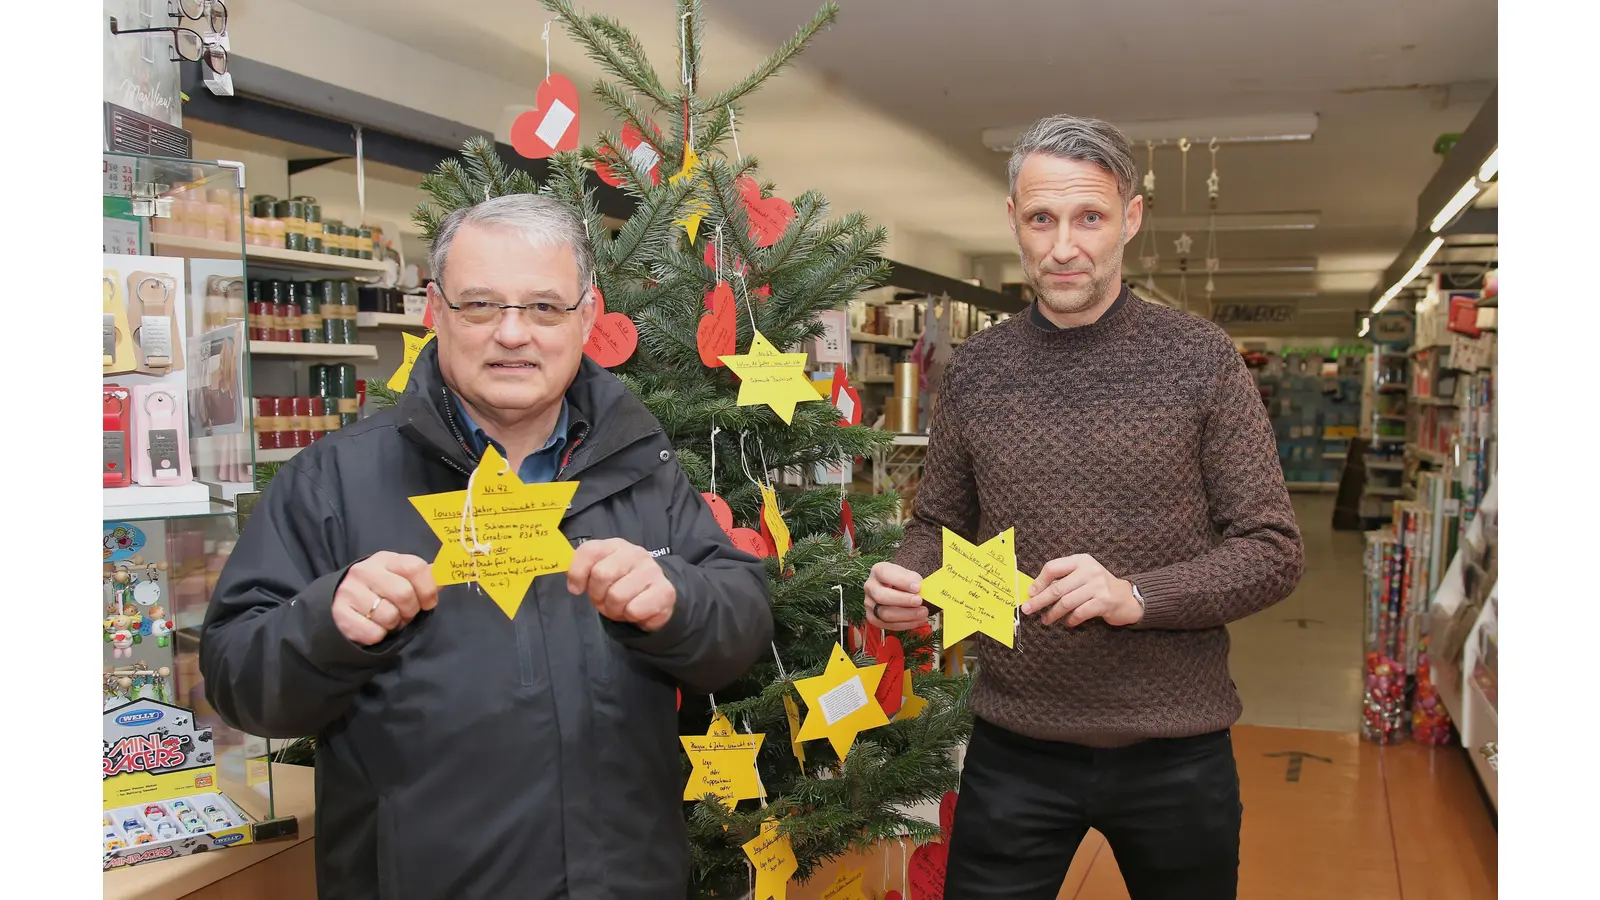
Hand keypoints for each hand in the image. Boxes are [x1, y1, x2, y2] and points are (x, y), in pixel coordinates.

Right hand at [332, 551, 439, 645]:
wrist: (339, 603)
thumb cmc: (378, 591)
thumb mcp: (399, 578)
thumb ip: (424, 577)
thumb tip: (447, 576)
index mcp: (385, 559)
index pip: (415, 567)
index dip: (428, 589)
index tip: (428, 603)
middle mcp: (365, 571)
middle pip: (404, 594)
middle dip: (410, 611)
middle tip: (404, 614)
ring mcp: (349, 591)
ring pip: (389, 616)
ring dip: (393, 625)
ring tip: (386, 619)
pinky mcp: (339, 613)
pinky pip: (373, 633)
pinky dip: (378, 636)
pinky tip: (372, 627)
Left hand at [567, 539, 676, 631]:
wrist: (656, 597)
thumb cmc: (622, 585)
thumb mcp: (600, 573)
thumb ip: (583, 569)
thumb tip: (565, 572)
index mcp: (615, 546)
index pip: (589, 551)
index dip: (577, 573)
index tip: (576, 589)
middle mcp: (635, 553)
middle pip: (601, 574)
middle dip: (597, 595)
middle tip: (604, 600)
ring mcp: (652, 570)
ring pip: (617, 596)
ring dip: (614, 609)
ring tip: (621, 606)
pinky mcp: (665, 591)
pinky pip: (634, 609)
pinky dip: (630, 616)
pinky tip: (636, 610)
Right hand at [864, 561, 929, 631]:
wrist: (898, 590)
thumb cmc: (904, 582)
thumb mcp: (910, 575)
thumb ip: (914, 580)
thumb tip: (920, 590)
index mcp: (878, 571)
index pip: (885, 574)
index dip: (901, 581)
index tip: (917, 587)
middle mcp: (870, 587)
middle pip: (881, 596)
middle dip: (903, 600)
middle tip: (919, 601)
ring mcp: (869, 603)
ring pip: (884, 613)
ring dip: (906, 615)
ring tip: (922, 613)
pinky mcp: (873, 618)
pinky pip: (887, 625)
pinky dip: (904, 624)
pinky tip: (917, 621)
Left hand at [1020, 555, 1141, 626]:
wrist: (1127, 597)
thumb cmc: (1098, 587)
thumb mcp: (1082, 575)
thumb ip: (1063, 579)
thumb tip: (1035, 592)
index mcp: (1080, 560)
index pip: (1053, 567)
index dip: (1039, 581)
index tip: (1030, 593)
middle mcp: (1089, 570)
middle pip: (1057, 587)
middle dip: (1040, 600)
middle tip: (1028, 609)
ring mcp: (1098, 586)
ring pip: (1066, 602)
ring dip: (1053, 613)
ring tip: (1046, 620)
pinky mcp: (1104, 602)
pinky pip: (1079, 613)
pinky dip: (1070, 620)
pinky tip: (1067, 623)